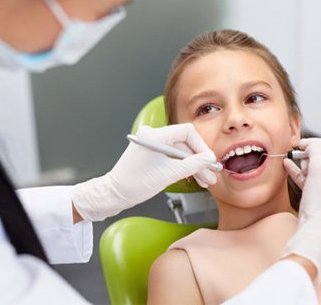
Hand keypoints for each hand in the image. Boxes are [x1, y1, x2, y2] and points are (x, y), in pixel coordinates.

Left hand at [72, 124, 216, 220]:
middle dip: (198, 160)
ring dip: (192, 165)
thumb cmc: (135, 184)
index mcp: (155, 135)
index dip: (201, 146)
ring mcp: (151, 144)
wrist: (115, 194)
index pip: (187, 132)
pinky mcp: (150, 153)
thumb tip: (209, 159)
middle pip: (184, 143)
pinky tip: (193, 176)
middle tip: (210, 173)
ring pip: (179, 151)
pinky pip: (170, 156)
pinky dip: (181, 166)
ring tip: (205, 180)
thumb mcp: (169, 174)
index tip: (209, 160)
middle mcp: (153, 135)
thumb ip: (192, 165)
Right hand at [282, 138, 320, 280]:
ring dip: (301, 162)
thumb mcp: (318, 168)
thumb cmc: (320, 203)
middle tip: (295, 153)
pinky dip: (297, 172)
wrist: (316, 230)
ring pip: (312, 169)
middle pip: (318, 160)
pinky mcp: (316, 197)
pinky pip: (307, 179)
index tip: (300, 144)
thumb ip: (315, 150)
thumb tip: (308, 143)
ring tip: (289, 158)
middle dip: (307, 155)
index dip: (312, 145)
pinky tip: (288, 166)